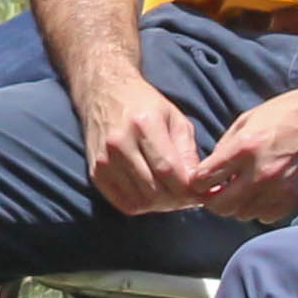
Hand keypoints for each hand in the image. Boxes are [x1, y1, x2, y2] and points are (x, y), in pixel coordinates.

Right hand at [78, 76, 212, 213]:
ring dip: (162, 205)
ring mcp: (104, 160)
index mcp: (143, 124)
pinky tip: (153, 195)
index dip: (189, 189)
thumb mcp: (175, 119)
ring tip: (173, 195)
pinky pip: (124, 203)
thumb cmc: (144, 104)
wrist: (102, 93)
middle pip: (154, 190)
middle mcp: (119, 144)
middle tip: (191, 197)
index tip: (202, 193)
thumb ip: (188, 152)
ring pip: (140, 202)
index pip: (169, 171)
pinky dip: (143, 205)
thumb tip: (200, 186)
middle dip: (179, 200)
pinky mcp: (95, 173)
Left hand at [188, 76, 297, 222]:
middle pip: (221, 205)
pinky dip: (257, 209)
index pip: (205, 179)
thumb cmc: (284, 113)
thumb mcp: (245, 120)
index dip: (196, 182)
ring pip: (241, 214)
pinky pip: (265, 217)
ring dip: (235, 205)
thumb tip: (209, 171)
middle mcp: (260, 172)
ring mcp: (279, 188)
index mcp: (244, 148)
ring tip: (238, 190)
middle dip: (212, 200)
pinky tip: (258, 194)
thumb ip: (225, 148)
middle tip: (214, 190)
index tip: (198, 180)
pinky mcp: (294, 198)